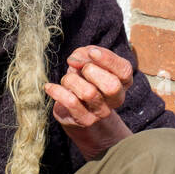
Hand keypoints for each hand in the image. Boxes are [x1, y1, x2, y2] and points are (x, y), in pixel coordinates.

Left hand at [44, 45, 133, 159]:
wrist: (75, 109)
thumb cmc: (84, 78)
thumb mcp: (86, 60)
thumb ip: (85, 54)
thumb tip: (75, 60)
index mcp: (123, 81)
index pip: (124, 70)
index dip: (108, 59)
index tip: (92, 52)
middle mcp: (116, 98)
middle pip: (111, 86)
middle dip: (91, 71)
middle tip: (80, 69)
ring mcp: (102, 112)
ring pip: (88, 93)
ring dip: (71, 80)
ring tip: (66, 79)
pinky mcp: (85, 120)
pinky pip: (71, 103)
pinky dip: (57, 91)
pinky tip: (50, 87)